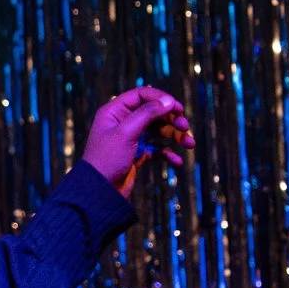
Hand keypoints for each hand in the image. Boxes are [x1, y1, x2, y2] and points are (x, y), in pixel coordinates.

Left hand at [77, 84, 193, 195]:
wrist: (99, 192)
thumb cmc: (107, 159)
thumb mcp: (127, 132)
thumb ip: (147, 114)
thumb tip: (168, 100)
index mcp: (115, 111)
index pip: (142, 95)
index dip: (161, 99)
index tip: (177, 108)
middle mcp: (123, 122)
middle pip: (153, 112)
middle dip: (172, 119)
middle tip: (185, 127)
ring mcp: (131, 138)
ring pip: (158, 131)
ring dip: (175, 136)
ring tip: (189, 144)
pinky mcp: (136, 154)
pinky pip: (157, 149)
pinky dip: (168, 153)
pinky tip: (177, 161)